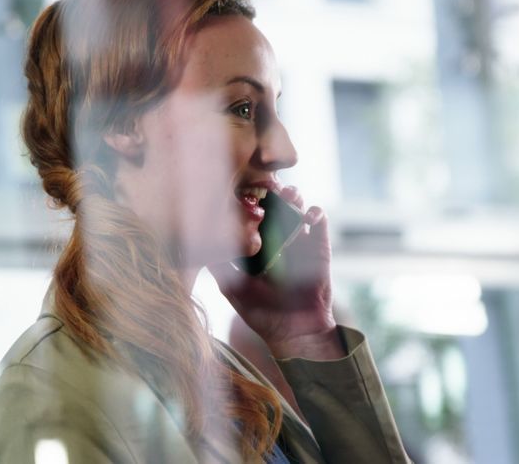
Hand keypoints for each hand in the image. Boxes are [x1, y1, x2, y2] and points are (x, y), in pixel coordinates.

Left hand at [208, 186, 342, 359]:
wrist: (296, 331)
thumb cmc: (262, 313)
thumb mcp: (233, 289)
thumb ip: (220, 268)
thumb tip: (198, 247)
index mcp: (256, 244)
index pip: (252, 213)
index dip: (249, 200)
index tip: (243, 190)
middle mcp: (277, 238)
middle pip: (275, 204)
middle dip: (273, 191)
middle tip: (270, 186)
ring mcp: (299, 239)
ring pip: (297, 206)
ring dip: (294, 196)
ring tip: (290, 195)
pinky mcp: (319, 245)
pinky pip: (320, 221)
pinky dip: (316, 213)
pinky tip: (309, 215)